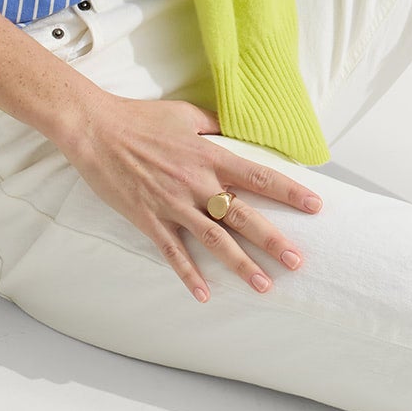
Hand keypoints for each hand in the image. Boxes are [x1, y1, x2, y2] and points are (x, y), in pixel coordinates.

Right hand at [57, 92, 323, 303]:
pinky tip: (205, 295)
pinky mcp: (148, 219)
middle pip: (243, 216)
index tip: (315, 206)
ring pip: (214, 240)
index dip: (290, 192)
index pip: (259, 176)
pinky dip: (188, 275)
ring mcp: (173, 204)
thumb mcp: (186, 115)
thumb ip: (215, 125)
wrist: (96, 130)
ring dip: (240, 265)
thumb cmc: (141, 118)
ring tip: (264, 285)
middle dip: (273, 241)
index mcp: (210, 156)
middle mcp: (197, 183)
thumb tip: (236, 128)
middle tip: (297, 262)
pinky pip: (173, 252)